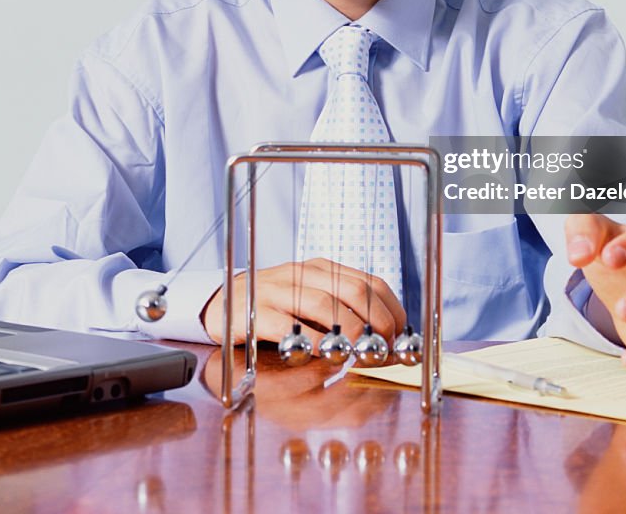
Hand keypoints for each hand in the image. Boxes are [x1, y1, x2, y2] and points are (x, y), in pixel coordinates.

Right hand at [201, 258, 405, 347]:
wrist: (223, 303)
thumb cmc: (276, 307)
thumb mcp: (312, 300)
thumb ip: (344, 310)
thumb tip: (385, 337)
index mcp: (324, 269)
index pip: (371, 281)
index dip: (392, 310)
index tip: (402, 336)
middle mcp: (305, 274)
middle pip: (355, 289)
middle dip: (379, 322)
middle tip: (387, 349)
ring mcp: (281, 291)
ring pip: (327, 305)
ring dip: (352, 333)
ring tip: (364, 354)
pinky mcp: (258, 313)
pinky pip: (291, 327)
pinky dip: (313, 343)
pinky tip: (324, 356)